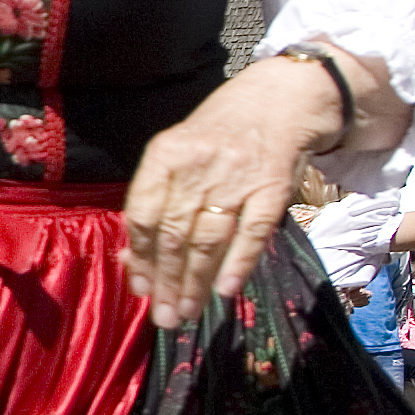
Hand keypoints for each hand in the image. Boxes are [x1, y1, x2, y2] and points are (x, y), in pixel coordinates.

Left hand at [120, 43, 359, 327]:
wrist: (283, 97)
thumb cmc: (221, 132)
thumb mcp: (180, 153)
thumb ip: (157, 201)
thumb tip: (132, 259)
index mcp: (166, 155)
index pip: (142, 213)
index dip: (140, 256)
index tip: (141, 289)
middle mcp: (198, 166)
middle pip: (173, 233)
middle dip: (166, 282)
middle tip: (165, 316)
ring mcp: (237, 177)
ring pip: (208, 239)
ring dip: (195, 282)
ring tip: (187, 312)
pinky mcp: (273, 187)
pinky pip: (252, 232)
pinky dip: (238, 264)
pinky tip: (225, 290)